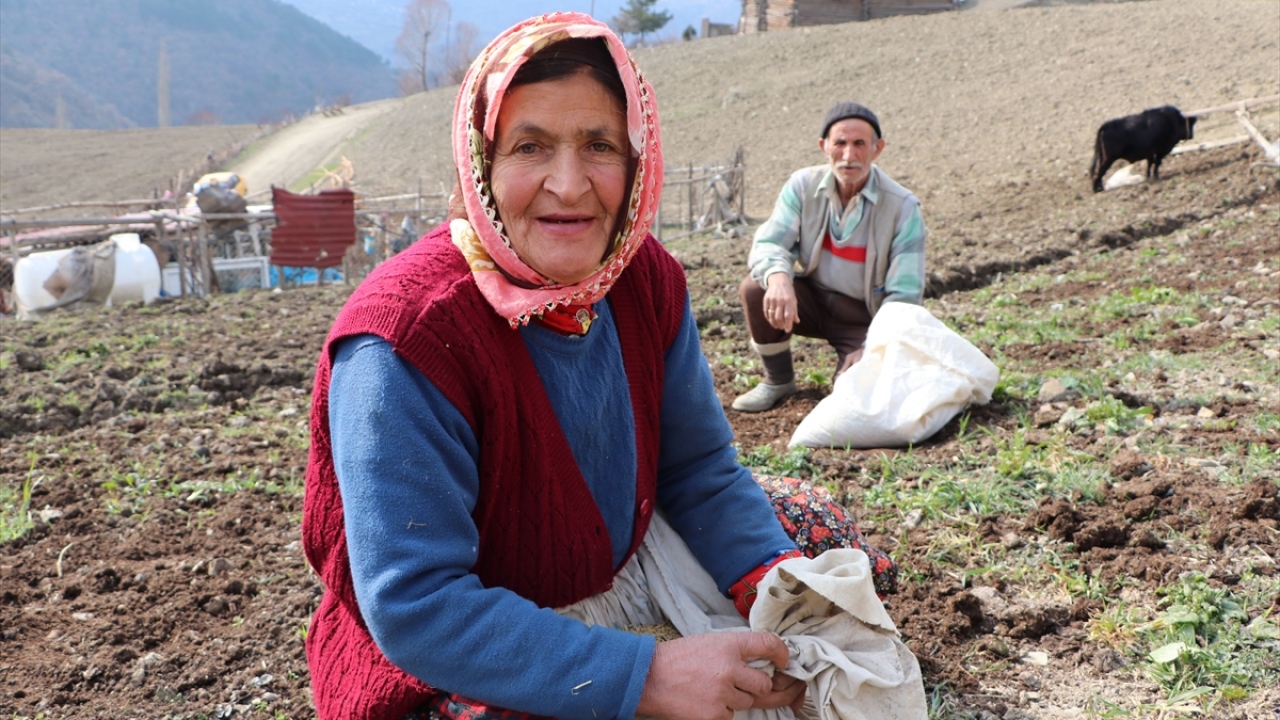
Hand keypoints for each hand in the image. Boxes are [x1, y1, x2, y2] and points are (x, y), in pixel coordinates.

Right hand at [636, 632, 802, 719]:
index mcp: (728, 645)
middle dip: (755, 685)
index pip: (768, 643)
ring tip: (711, 689)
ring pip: (747, 702)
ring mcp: (722, 693)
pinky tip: (703, 700)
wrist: (648, 678)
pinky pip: (731, 716)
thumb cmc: (677, 658)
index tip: (784, 661)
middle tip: (737, 682)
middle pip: (763, 682)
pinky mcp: (714, 714)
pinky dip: (721, 711)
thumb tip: (760, 662)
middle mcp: (729, 668)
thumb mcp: (708, 642)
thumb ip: (734, 650)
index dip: (782, 653)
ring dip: (735, 699)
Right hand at [763, 274, 797, 332]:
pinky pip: (766, 312)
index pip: (788, 315)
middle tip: (782, 328)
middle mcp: (780, 301)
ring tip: (777, 326)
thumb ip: (794, 311)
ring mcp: (772, 300)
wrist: (778, 281)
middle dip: (781, 325)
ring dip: (774, 323)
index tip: (788, 330)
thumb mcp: (794, 300)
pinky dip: (768, 318)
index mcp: (789, 301)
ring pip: (772, 316)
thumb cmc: (788, 292)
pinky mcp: (766, 300)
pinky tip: (771, 321)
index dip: (788, 324)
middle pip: (779, 317)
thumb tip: (796, 322)